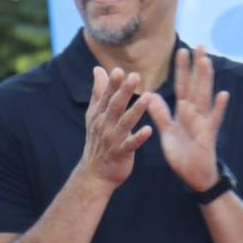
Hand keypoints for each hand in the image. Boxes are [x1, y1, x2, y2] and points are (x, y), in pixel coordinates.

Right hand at [76, 65, 152, 191]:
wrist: (94, 173)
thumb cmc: (98, 140)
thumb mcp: (95, 115)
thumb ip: (99, 92)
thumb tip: (98, 69)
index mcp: (99, 114)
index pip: (106, 96)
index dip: (112, 84)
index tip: (119, 70)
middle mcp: (104, 125)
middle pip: (115, 106)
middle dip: (125, 91)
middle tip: (135, 76)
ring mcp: (112, 140)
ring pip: (125, 123)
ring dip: (136, 110)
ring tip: (148, 97)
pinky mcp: (121, 154)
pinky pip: (131, 145)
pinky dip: (139, 138)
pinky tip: (148, 130)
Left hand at [143, 45, 227, 191]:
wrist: (194, 176)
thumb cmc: (183, 154)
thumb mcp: (168, 132)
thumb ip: (160, 114)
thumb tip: (150, 95)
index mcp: (184, 112)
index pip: (183, 86)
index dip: (182, 69)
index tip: (182, 50)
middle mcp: (195, 114)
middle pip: (196, 86)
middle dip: (197, 67)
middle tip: (201, 46)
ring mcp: (203, 123)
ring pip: (204, 97)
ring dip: (205, 80)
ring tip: (206, 62)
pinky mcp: (208, 136)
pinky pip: (214, 120)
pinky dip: (218, 108)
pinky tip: (222, 94)